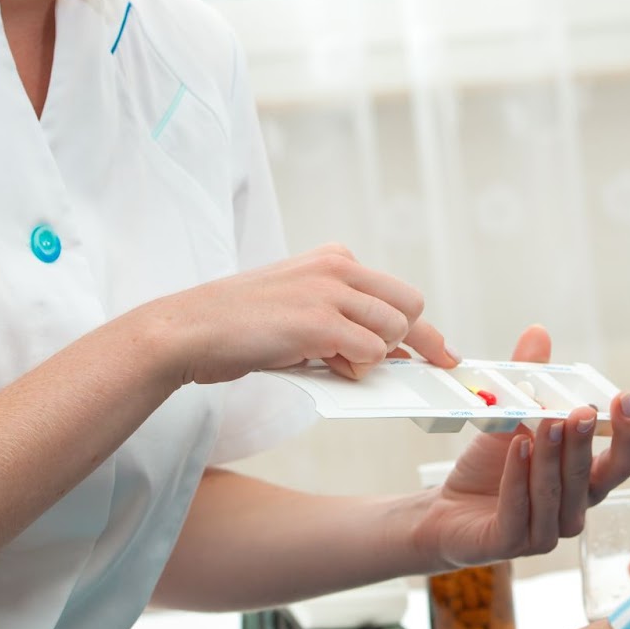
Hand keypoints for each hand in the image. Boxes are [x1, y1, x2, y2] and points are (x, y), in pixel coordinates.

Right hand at [138, 243, 456, 385]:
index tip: (442, 353)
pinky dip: (356, 369)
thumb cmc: (239, 326)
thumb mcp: (299, 307)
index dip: (421, 329)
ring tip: (331, 361)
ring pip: (393, 332)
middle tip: (396, 370)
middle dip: (408, 344)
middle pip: (410, 307)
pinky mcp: (318, 321)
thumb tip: (390, 351)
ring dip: (370, 359)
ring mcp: (329, 291)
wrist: (187, 330)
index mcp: (334, 258)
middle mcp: (337, 267)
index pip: (399, 292)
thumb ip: (343, 318)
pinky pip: (370, 352)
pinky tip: (325, 366)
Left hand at [411, 325, 629, 567]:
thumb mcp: (512, 416)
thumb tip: (538, 332)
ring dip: (552, 458)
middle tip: (580, 410)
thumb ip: (529, 381)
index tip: (624, 397)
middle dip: (584, 441)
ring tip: (546, 423)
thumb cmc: (491, 466)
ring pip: (556, 495)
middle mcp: (574, 510)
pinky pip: (519, 514)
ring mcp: (544, 533)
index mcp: (586, 482)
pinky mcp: (510, 545)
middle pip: (590, 478)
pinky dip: (519, 480)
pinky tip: (518, 449)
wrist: (446, 510)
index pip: (623, 462)